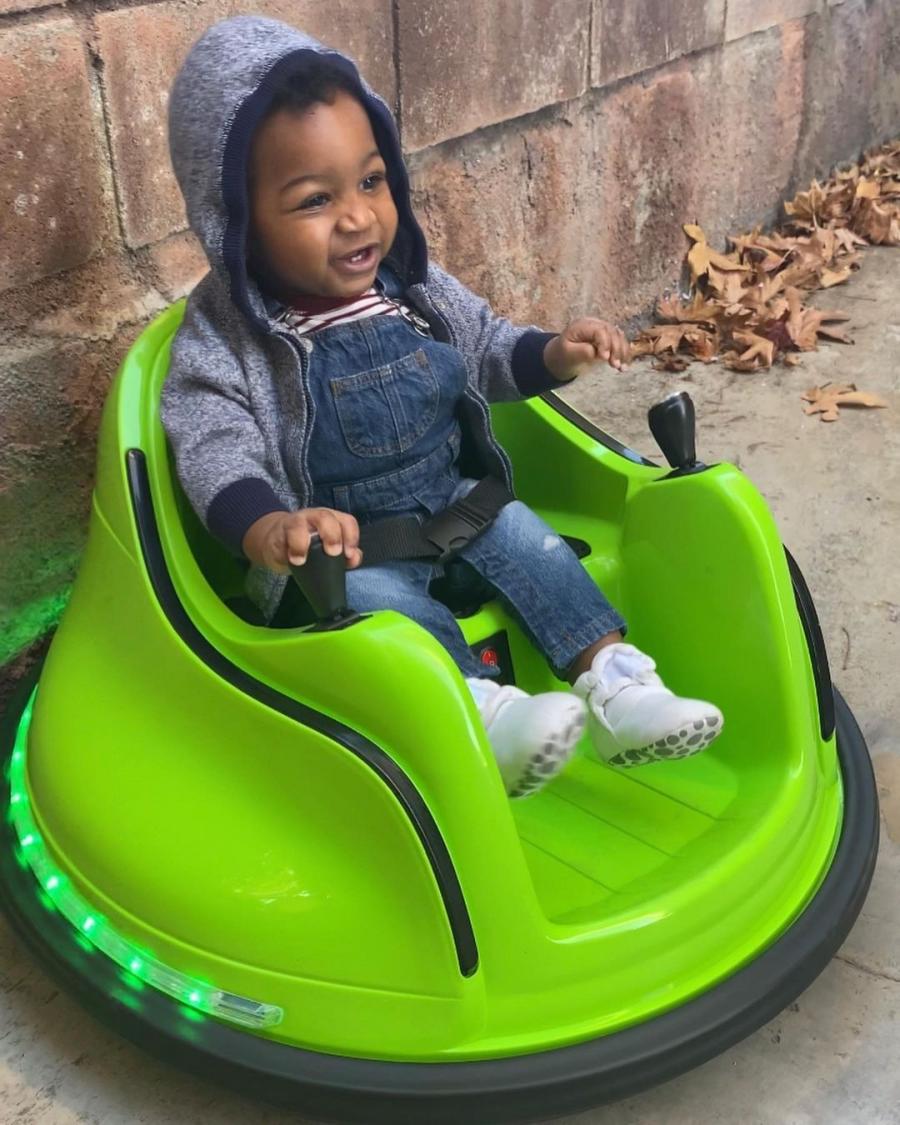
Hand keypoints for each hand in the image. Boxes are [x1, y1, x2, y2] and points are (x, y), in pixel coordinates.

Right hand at [242, 508, 362, 573]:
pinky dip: (288, 550)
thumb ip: (346, 555)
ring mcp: (295, 523)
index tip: (348, 555)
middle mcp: (314, 517)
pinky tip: (293, 560)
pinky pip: (283, 539)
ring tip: (302, 560)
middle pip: (325, 517)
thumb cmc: (310, 546)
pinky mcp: (278, 533)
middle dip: (331, 535)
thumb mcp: (329, 550)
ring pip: (299, 524)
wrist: (278, 542)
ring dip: (302, 542)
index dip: (351, 536)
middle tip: (332, 553)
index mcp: (332, 520)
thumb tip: (354, 559)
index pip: (346, 521)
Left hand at [543, 317, 630, 379]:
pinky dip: (625, 355)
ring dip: (623, 353)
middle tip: (615, 365)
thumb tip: (596, 352)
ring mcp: (604, 331)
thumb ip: (582, 351)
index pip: (599, 331)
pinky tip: (625, 367)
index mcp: (583, 325)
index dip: (605, 343)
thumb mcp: (568, 353)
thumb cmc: (563, 354)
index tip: (604, 358)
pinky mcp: (610, 339)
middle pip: (612, 333)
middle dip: (616, 349)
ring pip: (620, 338)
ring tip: (622, 368)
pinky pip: (621, 345)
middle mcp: (596, 325)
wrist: (562, 356)